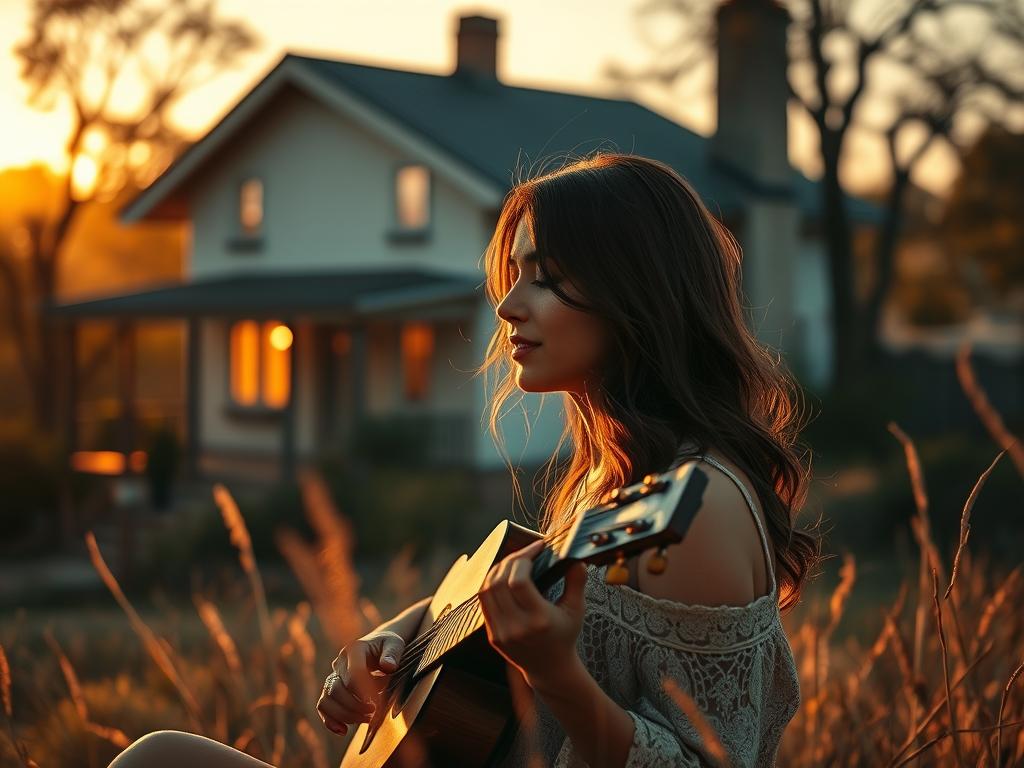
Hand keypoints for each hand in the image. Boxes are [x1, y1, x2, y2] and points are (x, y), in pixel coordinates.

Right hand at [316, 630, 405, 736]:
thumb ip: (393, 654)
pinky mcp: (331, 689)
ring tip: (366, 719)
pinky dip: (330, 720)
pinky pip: (323, 706)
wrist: (378, 645)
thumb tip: (389, 667)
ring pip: (327, 699)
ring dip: (345, 714)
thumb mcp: (395, 644)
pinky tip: (343, 730)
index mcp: (355, 649)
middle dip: (355, 706)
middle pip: (336, 689)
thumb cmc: (388, 645)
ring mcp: (333, 676)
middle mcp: (339, 663)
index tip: (377, 703)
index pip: (353, 673)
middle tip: (374, 712)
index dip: (363, 691)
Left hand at [478, 539, 588, 690]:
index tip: (537, 548)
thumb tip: (575, 559)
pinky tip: (503, 576)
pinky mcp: (493, 636)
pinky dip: (491, 584)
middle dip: (511, 560)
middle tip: (525, 552)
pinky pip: (484, 602)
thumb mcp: (576, 610)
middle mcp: (517, 627)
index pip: (519, 581)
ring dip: (498, 569)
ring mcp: (501, 633)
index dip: (524, 558)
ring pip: (487, 590)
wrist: (550, 669)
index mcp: (539, 620)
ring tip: (513, 561)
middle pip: (500, 582)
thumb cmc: (565, 637)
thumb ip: (577, 582)